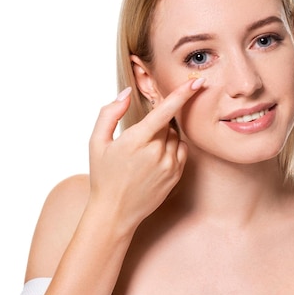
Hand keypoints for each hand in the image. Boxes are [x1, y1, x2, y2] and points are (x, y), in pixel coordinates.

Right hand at [87, 79, 203, 231]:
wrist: (115, 212)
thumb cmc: (104, 175)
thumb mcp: (97, 142)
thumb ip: (110, 113)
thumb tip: (127, 94)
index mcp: (136, 140)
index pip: (165, 111)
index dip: (182, 94)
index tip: (197, 82)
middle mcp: (156, 152)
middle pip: (168, 124)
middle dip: (157, 124)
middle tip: (140, 139)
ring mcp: (169, 165)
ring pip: (174, 137)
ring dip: (164, 137)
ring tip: (144, 155)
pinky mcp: (176, 175)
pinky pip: (181, 151)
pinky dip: (172, 149)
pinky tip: (155, 160)